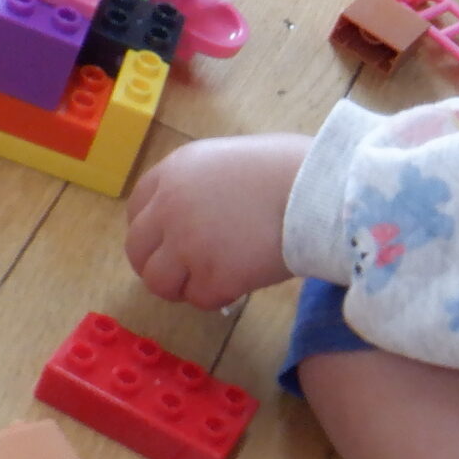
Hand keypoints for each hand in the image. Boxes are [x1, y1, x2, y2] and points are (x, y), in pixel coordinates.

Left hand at [125, 134, 311, 308]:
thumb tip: (205, 213)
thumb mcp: (231, 158)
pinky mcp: (213, 277)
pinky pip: (202, 299)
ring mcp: (188, 245)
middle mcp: (170, 208)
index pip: (137, 210)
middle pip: (138, 250)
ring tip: (211, 282)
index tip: (169, 243)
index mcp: (174, 172)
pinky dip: (220, 296)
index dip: (152, 232)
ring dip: (182, 287)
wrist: (322, 190)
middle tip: (185, 274)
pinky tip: (243, 282)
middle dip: (158, 266)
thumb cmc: (293, 167)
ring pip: (160, 282)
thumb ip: (204, 184)